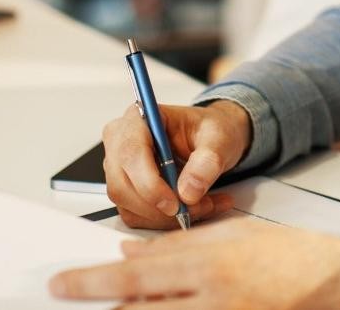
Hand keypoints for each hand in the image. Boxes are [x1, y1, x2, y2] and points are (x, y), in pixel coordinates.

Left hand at [49, 218, 339, 307]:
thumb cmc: (292, 253)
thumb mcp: (235, 233)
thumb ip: (179, 243)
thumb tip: (129, 250)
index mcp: (209, 264)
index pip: (135, 275)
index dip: (93, 281)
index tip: (62, 284)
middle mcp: (212, 301)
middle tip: (76, 301)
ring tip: (120, 307)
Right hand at [102, 99, 251, 228]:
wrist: (212, 139)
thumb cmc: (210, 130)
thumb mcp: (219, 138)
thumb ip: (207, 160)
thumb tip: (188, 191)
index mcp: (140, 118)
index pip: (131, 153)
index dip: (149, 183)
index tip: (175, 202)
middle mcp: (121, 142)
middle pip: (122, 185)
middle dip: (160, 206)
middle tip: (196, 207)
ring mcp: (120, 168)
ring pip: (129, 206)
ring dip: (166, 216)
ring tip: (204, 205)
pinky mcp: (126, 190)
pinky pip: (137, 216)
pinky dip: (165, 220)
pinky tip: (193, 209)